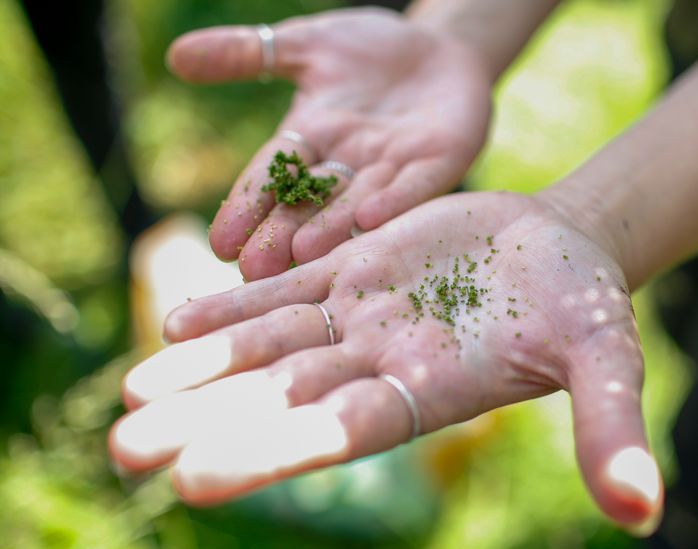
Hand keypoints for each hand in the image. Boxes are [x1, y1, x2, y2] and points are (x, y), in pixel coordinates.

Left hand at [111, 192, 662, 532]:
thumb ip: (611, 430)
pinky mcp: (354, 270)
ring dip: (199, 368)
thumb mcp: (608, 360)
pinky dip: (234, 303)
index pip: (342, 429)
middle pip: (281, 396)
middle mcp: (381, 363)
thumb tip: (644, 511)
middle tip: (126, 452)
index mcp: (430, 392)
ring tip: (129, 393)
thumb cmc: (587, 306)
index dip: (275, 451)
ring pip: (268, 345)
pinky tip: (177, 316)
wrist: (559, 246)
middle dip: (206, 422)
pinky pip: (284, 290)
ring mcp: (361, 317)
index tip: (198, 481)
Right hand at [168, 7, 491, 279]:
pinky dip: (392, 200)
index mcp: (311, 138)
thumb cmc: (372, 51)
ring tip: (302, 256)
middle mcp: (347, 164)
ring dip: (329, 229)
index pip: (271, 176)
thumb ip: (247, 53)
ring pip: (353, 203)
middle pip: (307, 205)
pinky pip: (413, 185)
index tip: (219, 244)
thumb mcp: (307, 45)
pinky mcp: (438, 162)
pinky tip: (368, 218)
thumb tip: (176, 55)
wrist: (442, 49)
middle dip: (280, 237)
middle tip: (253, 275)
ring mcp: (393, 167)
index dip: (246, 208)